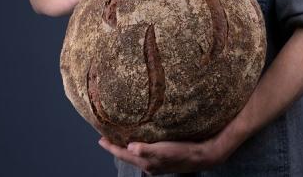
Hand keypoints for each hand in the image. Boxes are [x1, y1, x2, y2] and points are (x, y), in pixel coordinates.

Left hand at [97, 134, 227, 174]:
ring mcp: (156, 163)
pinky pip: (145, 152)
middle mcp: (149, 165)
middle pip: (127, 155)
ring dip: (127, 147)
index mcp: (146, 163)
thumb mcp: (164, 150)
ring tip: (120, 138)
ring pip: (136, 154)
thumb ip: (147, 150)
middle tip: (106, 137)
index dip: (111, 147)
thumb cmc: (183, 152)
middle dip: (116, 147)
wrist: (202, 156)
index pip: (123, 154)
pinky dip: (138, 146)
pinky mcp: (163, 158)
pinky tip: (141, 140)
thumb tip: (130, 147)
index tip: (100, 139)